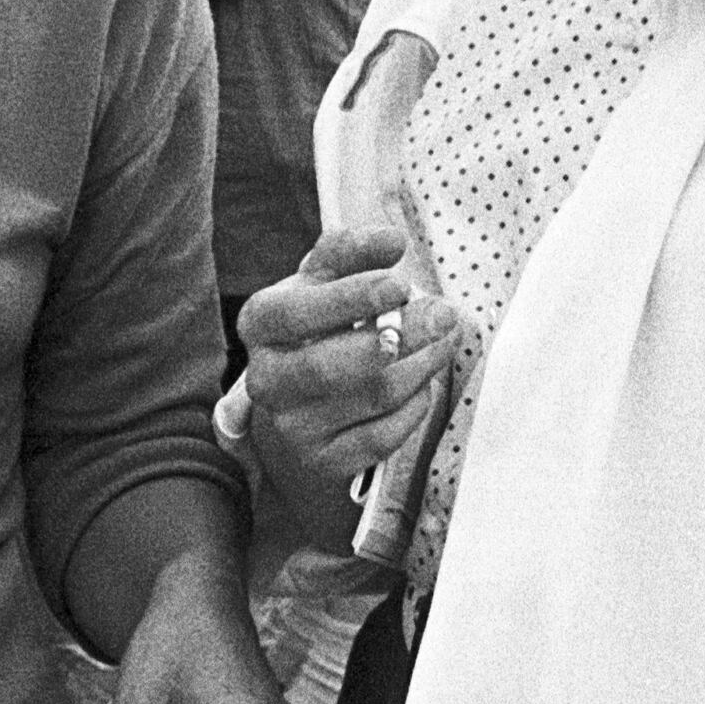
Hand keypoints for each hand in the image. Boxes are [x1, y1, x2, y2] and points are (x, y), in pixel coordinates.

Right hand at [234, 228, 459, 503]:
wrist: (299, 418)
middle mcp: (266, 380)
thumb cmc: (317, 334)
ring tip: (444, 340)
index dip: (348, 299)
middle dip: (398, 336)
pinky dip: (415, 405)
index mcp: (259, 325)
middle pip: (330, 364)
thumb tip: (391, 240)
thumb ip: (352, 254)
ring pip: (370, 396)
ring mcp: (293, 427)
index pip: (295, 312)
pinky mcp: (325, 463)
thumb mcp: (323, 286)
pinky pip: (385, 435)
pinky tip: (422, 383)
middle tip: (445, 314)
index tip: (400, 282)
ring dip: (421, 364)